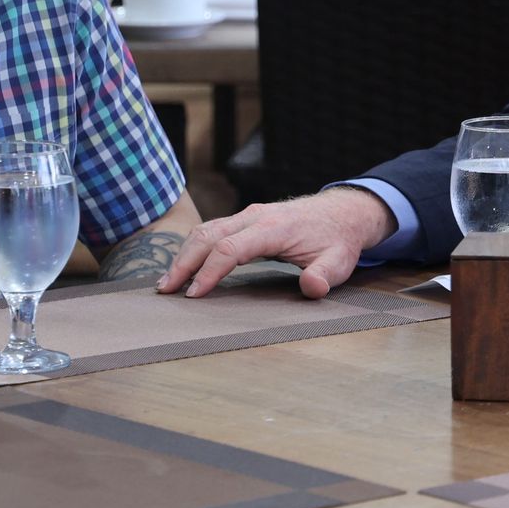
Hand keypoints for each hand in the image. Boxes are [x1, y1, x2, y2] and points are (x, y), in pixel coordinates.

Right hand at [155, 186, 395, 299]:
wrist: (342, 213)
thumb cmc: (337, 241)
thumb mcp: (339, 262)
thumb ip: (325, 276)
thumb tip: (312, 287)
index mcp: (274, 228)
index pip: (230, 248)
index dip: (209, 272)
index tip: (194, 295)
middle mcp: (255, 217)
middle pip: (208, 235)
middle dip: (184, 263)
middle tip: (165, 290)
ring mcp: (248, 216)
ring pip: (206, 230)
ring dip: (184, 254)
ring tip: (167, 282)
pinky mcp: (245, 220)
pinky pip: (212, 230)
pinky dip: (193, 247)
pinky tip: (184, 267)